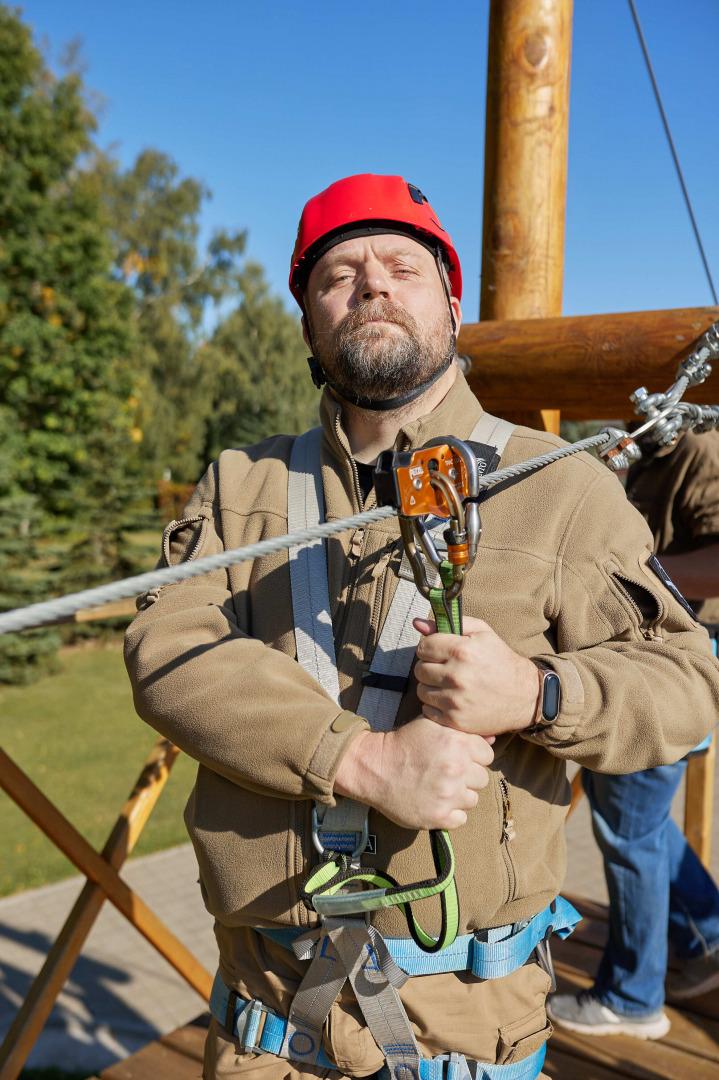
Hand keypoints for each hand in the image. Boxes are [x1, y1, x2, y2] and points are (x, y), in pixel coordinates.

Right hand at [334, 718, 493, 830]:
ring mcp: (448, 795)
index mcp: (457, 744)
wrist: (374, 768)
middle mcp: (456, 769)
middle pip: (482, 778)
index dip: (474, 756)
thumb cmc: (404, 744)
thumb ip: (462, 730)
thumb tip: (492, 737)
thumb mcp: (431, 725)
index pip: (487, 755)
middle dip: (468, 776)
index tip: (459, 758)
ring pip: (473, 799)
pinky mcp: (439, 816)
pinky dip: (450, 813)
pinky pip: (460, 818)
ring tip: (440, 788)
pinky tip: (436, 802)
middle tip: (447, 774)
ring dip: (460, 796)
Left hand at [413, 615, 539, 737]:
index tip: (439, 652)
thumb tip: (418, 622)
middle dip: (429, 667)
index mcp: (462, 651)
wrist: (525, 695)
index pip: (423, 647)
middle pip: (419, 669)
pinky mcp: (455, 720)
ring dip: (431, 686)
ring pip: (421, 690)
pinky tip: (450, 700)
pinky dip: (435, 705)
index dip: (429, 648)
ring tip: (448, 684)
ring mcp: (455, 700)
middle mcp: (456, 676)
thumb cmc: (501, 660)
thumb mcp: (482, 634)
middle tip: (444, 669)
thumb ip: (450, 624)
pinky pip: (427, 709)